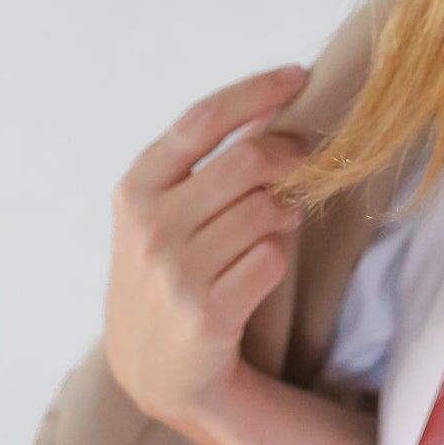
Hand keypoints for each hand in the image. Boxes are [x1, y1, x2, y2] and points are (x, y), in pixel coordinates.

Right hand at [105, 63, 312, 428]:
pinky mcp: (206, 313)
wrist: (154, 369)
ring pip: (267, 209)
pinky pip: (272, 258)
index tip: (298, 75)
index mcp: (136, 189)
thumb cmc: (168, 272)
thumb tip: (273, 100)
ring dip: (286, 213)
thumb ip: (209, 160)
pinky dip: (279, 257)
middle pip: (248, 160)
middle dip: (290, 156)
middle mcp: (149, 227)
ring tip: (276, 226)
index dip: (255, 91)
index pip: (203, 119)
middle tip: (307, 163)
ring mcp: (174, 272)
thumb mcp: (166, 211)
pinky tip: (260, 270)